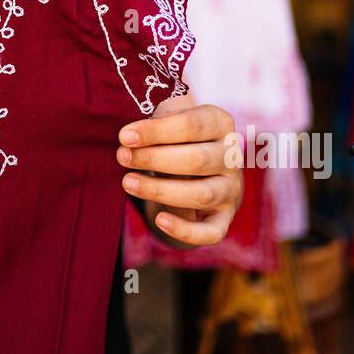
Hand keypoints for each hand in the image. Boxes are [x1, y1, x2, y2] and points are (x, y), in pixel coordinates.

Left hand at [116, 99, 241, 246]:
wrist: (203, 168)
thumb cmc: (178, 138)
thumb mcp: (170, 121)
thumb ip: (155, 126)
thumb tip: (129, 139)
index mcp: (220, 124)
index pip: (192, 125)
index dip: (157, 131)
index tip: (125, 136)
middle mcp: (231, 157)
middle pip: (198, 160)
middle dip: (154, 159)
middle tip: (122, 157)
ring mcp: (231, 189)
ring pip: (202, 194)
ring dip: (160, 190)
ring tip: (128, 182)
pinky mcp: (224, 217)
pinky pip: (212, 231)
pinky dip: (186, 230)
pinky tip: (159, 220)